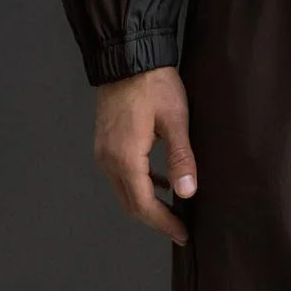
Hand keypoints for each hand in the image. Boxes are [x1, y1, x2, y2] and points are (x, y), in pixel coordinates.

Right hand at [93, 65, 197, 245]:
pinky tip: (157, 180)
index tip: (183, 234)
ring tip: (172, 209)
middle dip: (155, 219)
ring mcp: (103, 151)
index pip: (143, 206)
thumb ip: (181, 157)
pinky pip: (120, 174)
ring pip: (123, 190)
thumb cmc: (154, 84)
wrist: (129, 56)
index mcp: (125, 159)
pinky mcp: (105, 141)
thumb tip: (187, 193)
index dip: (163, 223)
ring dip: (146, 202)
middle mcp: (108, 160)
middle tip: (179, 227)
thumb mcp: (175, 119)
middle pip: (130, 204)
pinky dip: (139, 184)